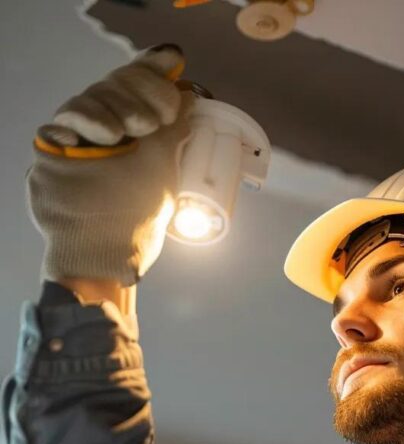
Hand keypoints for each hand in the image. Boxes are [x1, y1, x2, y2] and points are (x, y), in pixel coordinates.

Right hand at [25, 44, 194, 285]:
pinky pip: (61, 122)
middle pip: (114, 84)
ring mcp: (76, 139)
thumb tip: (190, 98)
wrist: (105, 257)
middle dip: (137, 90)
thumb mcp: (163, 172)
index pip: (137, 84)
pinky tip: (103, 136)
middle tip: (152, 120)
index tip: (174, 63)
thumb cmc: (136, 221)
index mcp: (131, 130)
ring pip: (89, 97)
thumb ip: (173, 134)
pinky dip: (83, 122)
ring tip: (128, 134)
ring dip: (113, 108)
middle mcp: (102, 129)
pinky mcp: (52, 152)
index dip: (153, 69)